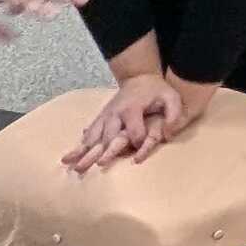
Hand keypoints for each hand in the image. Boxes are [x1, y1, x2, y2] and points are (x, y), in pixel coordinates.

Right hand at [63, 72, 189, 172]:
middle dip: (101, 153)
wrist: (139, 77)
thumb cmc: (157, 90)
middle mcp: (115, 113)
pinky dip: (81, 144)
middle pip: (108, 137)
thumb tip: (168, 135)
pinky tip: (71, 156)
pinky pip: (90, 132)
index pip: (134, 132)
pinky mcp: (102, 117)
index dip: (138, 143)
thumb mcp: (171, 98)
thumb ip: (174, 115)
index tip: (139, 155)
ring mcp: (106, 115)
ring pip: (94, 136)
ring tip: (71, 164)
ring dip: (83, 151)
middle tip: (92, 168)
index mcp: (132, 109)